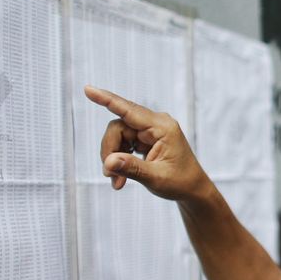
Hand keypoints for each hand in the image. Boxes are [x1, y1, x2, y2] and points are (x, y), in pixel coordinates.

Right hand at [84, 85, 210, 202]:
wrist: (192, 190)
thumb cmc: (180, 182)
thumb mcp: (156, 178)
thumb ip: (132, 168)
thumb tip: (108, 162)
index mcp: (163, 127)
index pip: (129, 110)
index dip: (106, 100)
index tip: (88, 89)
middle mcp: (156, 124)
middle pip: (118, 127)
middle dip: (110, 151)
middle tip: (109, 176)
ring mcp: (150, 130)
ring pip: (117, 136)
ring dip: (113, 158)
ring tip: (117, 182)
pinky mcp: (145, 138)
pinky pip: (123, 142)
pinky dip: (119, 159)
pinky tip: (121, 176)